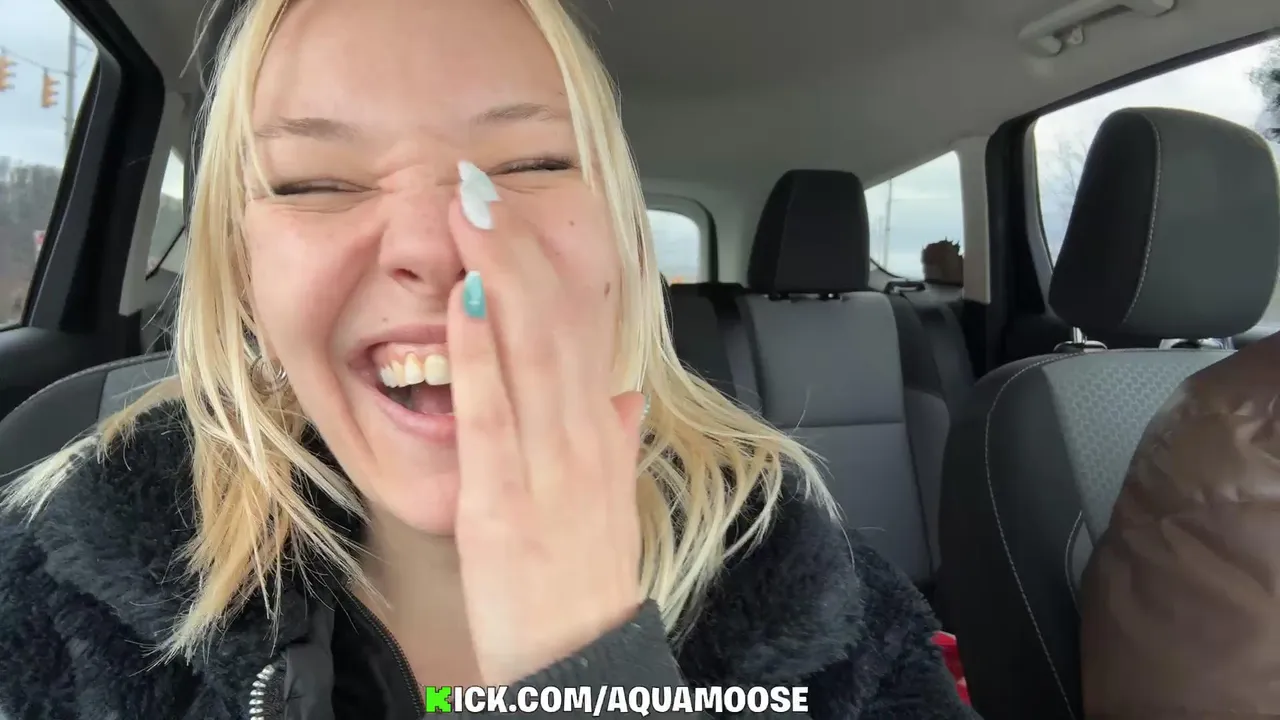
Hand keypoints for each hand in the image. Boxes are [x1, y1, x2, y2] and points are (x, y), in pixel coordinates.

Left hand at [446, 162, 646, 684]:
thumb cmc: (586, 585)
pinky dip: (478, 357)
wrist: (582, 666)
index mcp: (597, 436)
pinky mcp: (503, 501)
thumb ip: (615, 443)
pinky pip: (492, 417)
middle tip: (484, 184)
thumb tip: (621, 394)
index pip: (578, 334)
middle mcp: (578, 440)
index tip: (519, 216)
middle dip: (519, 250)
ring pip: (528, 354)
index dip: (548, 270)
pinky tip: (460, 307)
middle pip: (554, 326)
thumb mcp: (609, 506)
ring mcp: (545, 468)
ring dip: (499, 277)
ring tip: (472, 213)